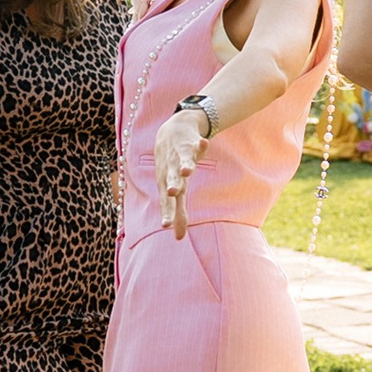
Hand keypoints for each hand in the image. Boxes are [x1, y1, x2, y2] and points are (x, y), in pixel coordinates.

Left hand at [153, 108, 207, 239]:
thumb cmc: (171, 167)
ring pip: (182, 161)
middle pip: (172, 179)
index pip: (166, 200)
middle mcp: (171, 170)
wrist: (170, 132)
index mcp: (166, 183)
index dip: (167, 211)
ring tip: (187, 170)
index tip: (166, 225)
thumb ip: (178, 213)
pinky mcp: (191, 143)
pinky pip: (196, 144)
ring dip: (185, 165)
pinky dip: (200, 144)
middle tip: (173, 193)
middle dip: (173, 185)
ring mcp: (180, 156)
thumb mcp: (175, 190)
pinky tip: (204, 143)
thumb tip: (179, 239)